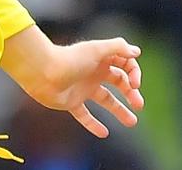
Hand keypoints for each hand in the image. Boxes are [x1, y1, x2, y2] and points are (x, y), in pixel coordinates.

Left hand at [29, 37, 143, 137]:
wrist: (42, 72)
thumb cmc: (69, 59)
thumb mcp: (96, 49)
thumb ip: (117, 48)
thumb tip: (136, 52)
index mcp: (100, 58)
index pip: (124, 64)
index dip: (133, 73)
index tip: (135, 84)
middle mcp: (94, 72)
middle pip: (118, 82)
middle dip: (131, 92)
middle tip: (139, 105)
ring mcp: (84, 88)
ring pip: (106, 100)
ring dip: (120, 110)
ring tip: (132, 122)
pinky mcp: (73, 102)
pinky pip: (85, 115)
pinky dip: (93, 124)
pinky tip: (104, 133)